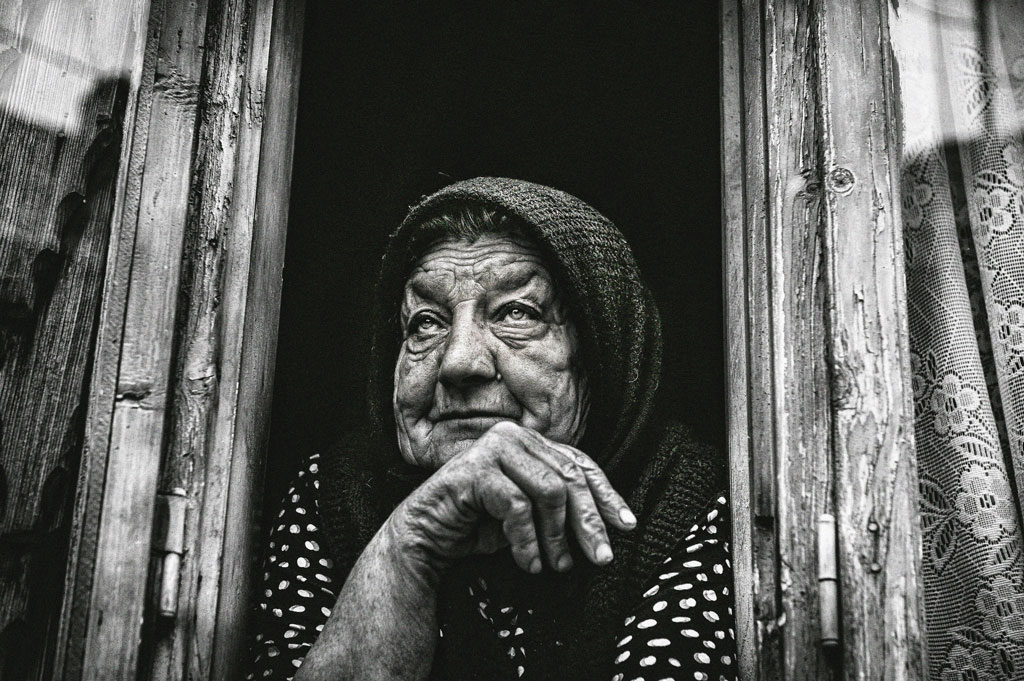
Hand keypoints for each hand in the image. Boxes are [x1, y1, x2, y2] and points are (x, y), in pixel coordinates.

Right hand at [387, 420, 636, 574]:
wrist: (426, 540)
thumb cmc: (477, 526)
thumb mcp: (529, 515)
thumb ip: (559, 508)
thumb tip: (607, 526)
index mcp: (530, 442)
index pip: (580, 464)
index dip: (607, 496)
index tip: (627, 526)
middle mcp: (514, 437)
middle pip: (570, 477)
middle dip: (589, 522)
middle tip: (601, 558)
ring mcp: (492, 449)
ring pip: (550, 490)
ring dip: (556, 536)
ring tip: (554, 565)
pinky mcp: (474, 470)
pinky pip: (518, 506)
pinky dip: (527, 541)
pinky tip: (528, 563)